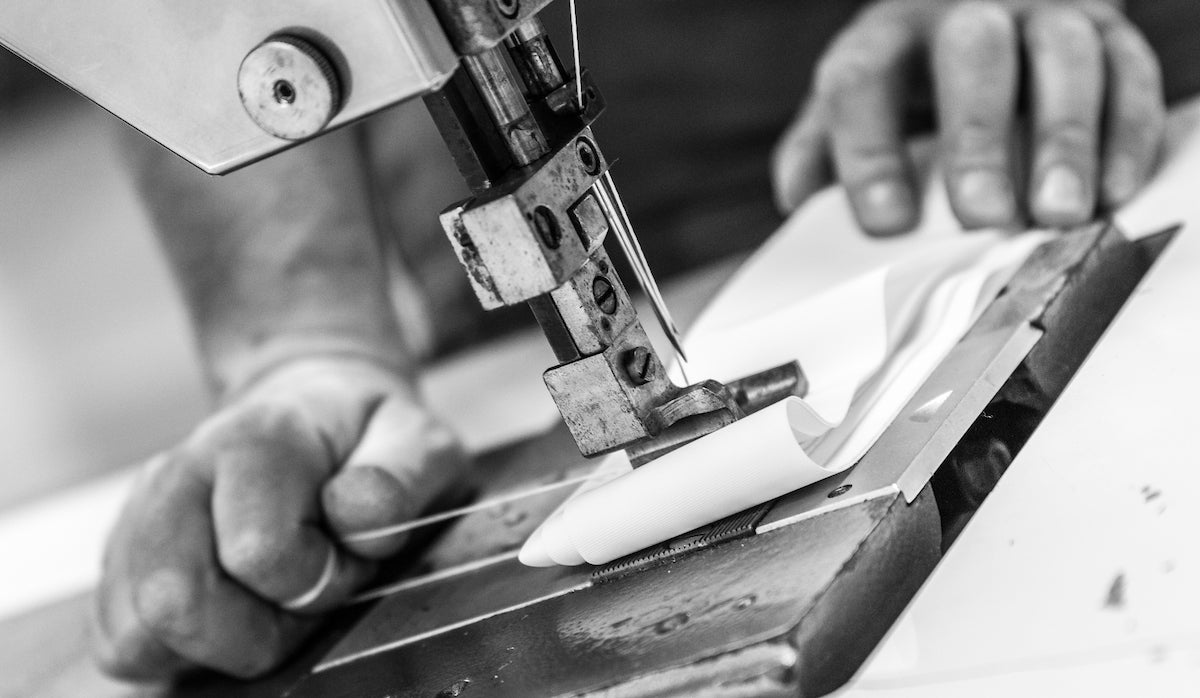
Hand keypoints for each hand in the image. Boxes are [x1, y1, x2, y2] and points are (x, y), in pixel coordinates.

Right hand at [90, 357, 466, 679]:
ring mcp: (141, 516)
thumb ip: (400, 475)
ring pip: (135, 632)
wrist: (317, 410)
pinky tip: (229, 614)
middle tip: (303, 596)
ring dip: (214, 644)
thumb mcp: (417, 439)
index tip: (343, 557)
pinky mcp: (121, 560)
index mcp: (257, 440)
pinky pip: (121, 641)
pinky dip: (176, 651)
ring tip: (266, 602)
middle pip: (173, 600)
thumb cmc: (368, 437)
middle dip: (256, 630)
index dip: (315, 580)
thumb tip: (355, 514)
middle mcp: (181, 473)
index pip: (258, 552)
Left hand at [772, 0, 1164, 234]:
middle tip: (982, 215)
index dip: (869, 151)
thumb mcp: (856, 103)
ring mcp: (1041, 17)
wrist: (987, 8)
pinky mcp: (1107, 32)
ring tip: (1057, 213)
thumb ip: (822, 147)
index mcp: (888, 38)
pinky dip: (1124, 134)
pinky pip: (1127, 73)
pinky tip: (1113, 191)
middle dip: (978, 139)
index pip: (864, 79)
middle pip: (973, 58)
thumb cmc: (911, 76)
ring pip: (1063, 58)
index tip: (884, 222)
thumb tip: (797, 196)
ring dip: (1064, 138)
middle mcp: (965, 16)